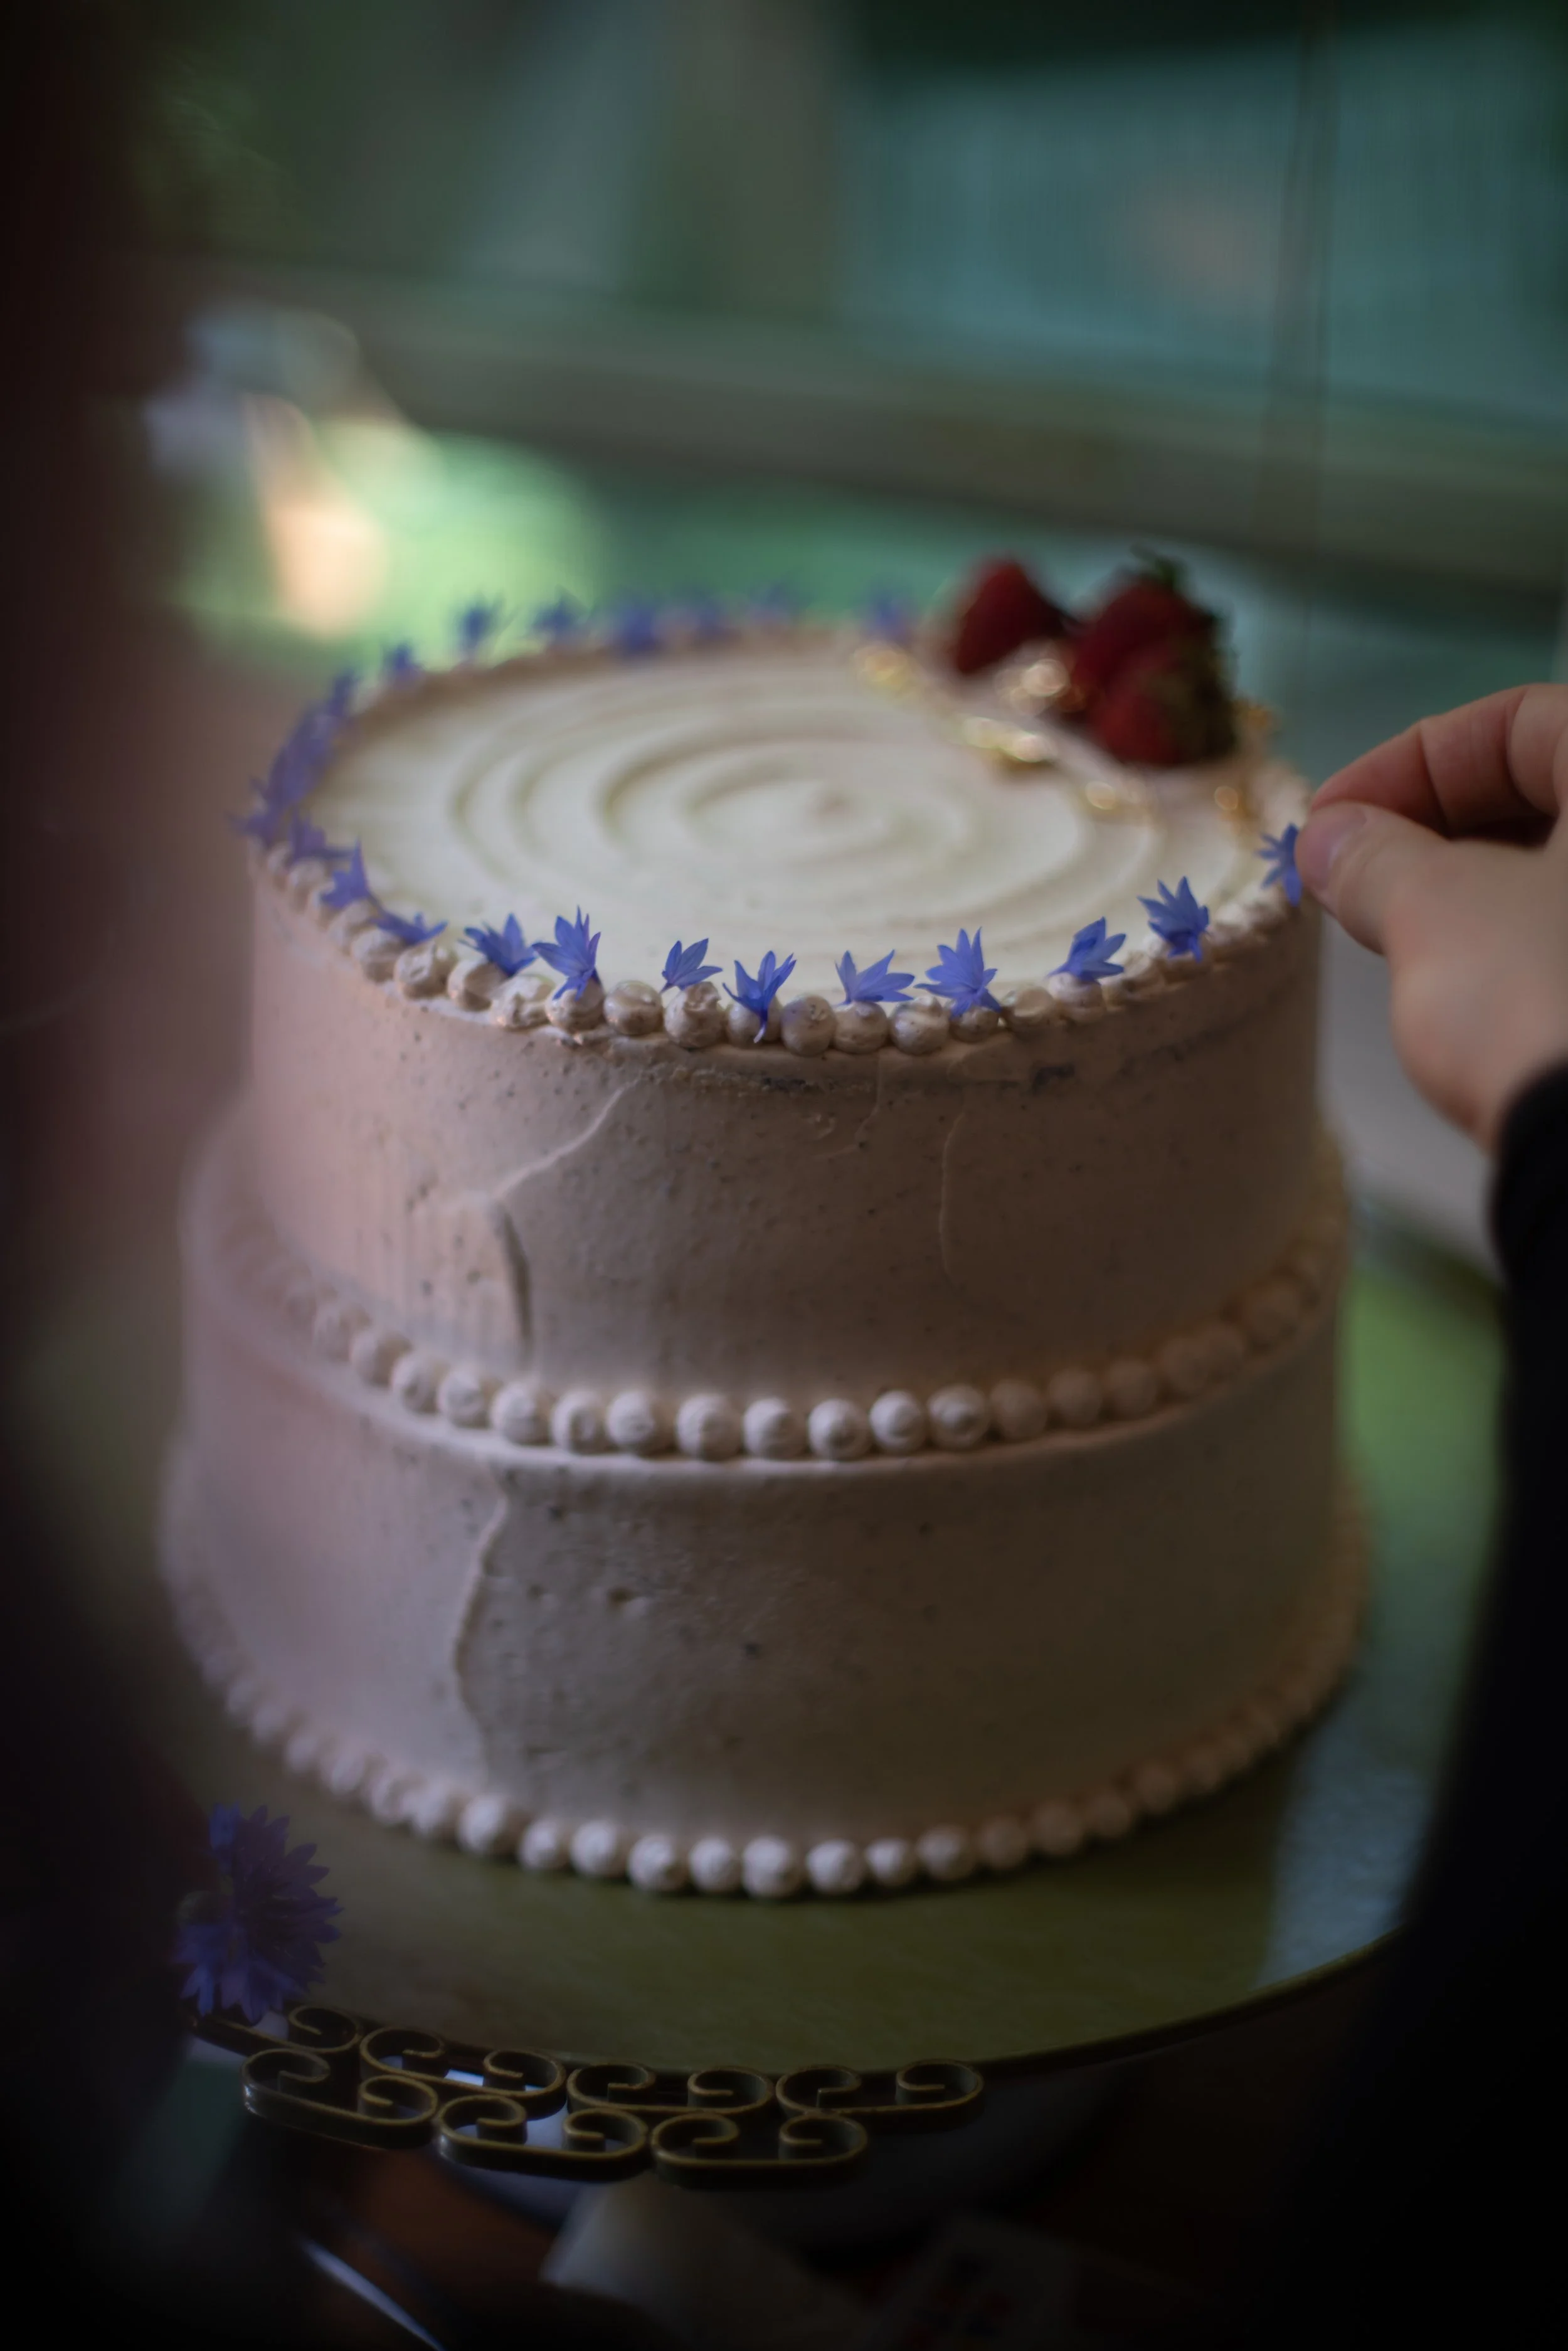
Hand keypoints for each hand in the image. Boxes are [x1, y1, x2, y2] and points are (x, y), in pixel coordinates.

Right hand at [1298, 684, 1567, 1150]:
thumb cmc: (1543, 1005)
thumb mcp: (1434, 911)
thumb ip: (1374, 857)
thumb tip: (1330, 840)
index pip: (1519, 721)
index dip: (1408, 761)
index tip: (1330, 820)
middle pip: (1552, 792)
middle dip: (1437, 826)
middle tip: (1351, 875)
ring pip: (1565, 872)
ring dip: (1474, 885)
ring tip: (1392, 930)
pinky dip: (1523, 939)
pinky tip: (1459, 982)